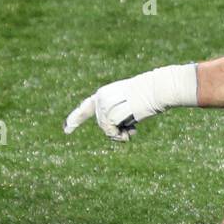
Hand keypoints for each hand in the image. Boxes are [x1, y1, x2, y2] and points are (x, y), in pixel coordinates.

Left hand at [64, 64, 197, 141]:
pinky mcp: (112, 110)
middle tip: (129, 132)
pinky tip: (133, 131)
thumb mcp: (129, 104)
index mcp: (104, 93)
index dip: (75, 119)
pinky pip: (111, 129)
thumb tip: (111, 132)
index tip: (66, 130)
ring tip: (132, 131)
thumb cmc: (148, 96)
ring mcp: (106, 103)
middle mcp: (101, 97)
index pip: (86, 107)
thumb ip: (117, 114)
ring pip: (105, 127)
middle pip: (101, 123)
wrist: (157, 88)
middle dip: (114, 131)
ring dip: (118, 134)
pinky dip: (120, 135)